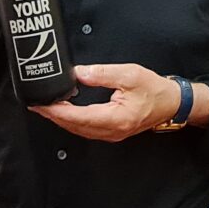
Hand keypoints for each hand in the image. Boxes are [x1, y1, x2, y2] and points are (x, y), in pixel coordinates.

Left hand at [30, 64, 179, 141]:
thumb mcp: (129, 74)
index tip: (42, 104)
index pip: (78, 117)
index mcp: (115, 118)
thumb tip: (78, 73)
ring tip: (46, 108)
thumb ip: (101, 74)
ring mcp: (112, 134)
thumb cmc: (155, 90)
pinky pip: (87, 129)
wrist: (172, 103)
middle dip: (54, 116)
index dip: (57, 112)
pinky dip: (73, 121)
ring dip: (62, 120)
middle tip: (36, 105)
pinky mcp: (112, 131)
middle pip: (75, 127)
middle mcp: (112, 130)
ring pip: (79, 130)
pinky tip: (66, 112)